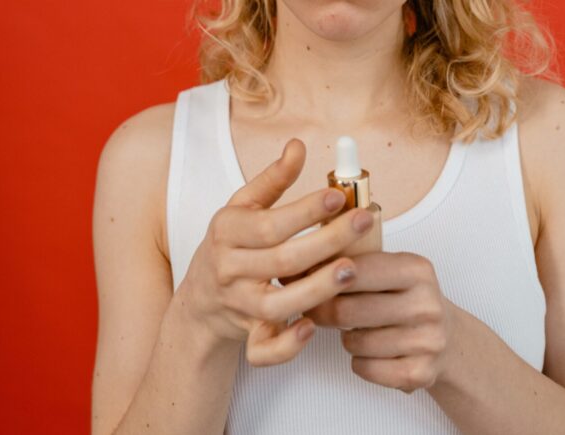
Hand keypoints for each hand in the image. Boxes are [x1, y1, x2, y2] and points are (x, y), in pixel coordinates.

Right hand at [179, 139, 374, 365]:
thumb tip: (298, 145)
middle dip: (326, 241)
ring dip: (317, 289)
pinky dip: (287, 345)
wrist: (200, 300)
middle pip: (280, 260)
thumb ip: (272, 179)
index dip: (305, 210)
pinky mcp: (248, 334)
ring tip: (352, 268)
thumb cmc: (230, 245)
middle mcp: (229, 269)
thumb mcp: (242, 208)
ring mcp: (239, 305)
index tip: (338, 196)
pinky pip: (263, 349)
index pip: (269, 223)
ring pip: (277, 304)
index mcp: (227, 232)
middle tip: (363, 223)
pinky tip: (313, 326)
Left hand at [306, 252, 453, 392]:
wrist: (449, 339)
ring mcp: (426, 341)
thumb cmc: (406, 300)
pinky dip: (360, 362)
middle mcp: (426, 304)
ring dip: (347, 339)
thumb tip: (294, 269)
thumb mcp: (391, 270)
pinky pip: (364, 368)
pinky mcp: (419, 372)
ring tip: (359, 331)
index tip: (306, 282)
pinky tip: (372, 352)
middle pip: (347, 311)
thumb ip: (353, 263)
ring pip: (353, 342)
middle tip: (316, 310)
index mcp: (417, 270)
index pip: (353, 271)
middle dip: (324, 312)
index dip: (322, 278)